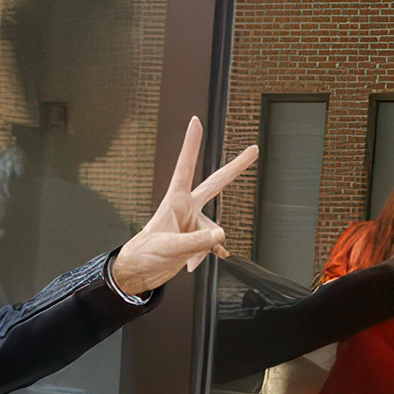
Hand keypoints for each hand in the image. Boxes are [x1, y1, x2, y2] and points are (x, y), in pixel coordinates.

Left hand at [109, 118, 258, 297]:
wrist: (139, 273)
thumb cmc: (145, 254)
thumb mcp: (171, 248)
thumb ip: (198, 243)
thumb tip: (222, 235)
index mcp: (175, 201)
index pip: (185, 167)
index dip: (191, 144)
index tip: (196, 121)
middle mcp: (186, 208)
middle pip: (214, 184)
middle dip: (235, 168)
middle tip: (254, 150)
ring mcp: (192, 222)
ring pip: (213, 231)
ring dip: (204, 247)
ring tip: (185, 259)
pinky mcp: (195, 237)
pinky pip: (212, 244)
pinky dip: (207, 254)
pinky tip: (193, 264)